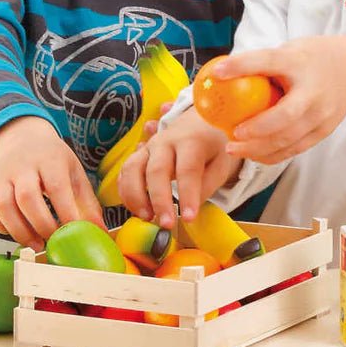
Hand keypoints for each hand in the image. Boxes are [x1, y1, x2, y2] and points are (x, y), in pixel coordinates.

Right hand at [0, 116, 104, 250]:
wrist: (22, 141)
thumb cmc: (52, 161)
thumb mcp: (74, 172)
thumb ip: (87, 202)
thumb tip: (99, 231)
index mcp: (50, 158)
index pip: (56, 186)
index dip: (65, 212)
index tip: (73, 233)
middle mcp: (22, 165)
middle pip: (27, 197)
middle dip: (41, 224)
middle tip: (53, 242)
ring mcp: (1, 176)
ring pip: (3, 206)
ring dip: (20, 231)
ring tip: (36, 245)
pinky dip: (2, 228)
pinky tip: (18, 234)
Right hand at [117, 108, 239, 229]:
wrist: (199, 122)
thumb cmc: (212, 144)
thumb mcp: (221, 162)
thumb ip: (208, 184)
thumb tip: (190, 208)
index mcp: (191, 140)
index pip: (188, 169)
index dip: (187, 195)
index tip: (189, 218)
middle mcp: (165, 141)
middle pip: (156, 170)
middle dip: (159, 200)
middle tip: (166, 224)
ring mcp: (148, 147)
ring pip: (132, 169)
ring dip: (135, 197)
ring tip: (147, 218)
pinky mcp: (138, 155)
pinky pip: (124, 173)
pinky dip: (125, 193)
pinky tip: (137, 210)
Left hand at [213, 36, 345, 163]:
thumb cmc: (310, 59)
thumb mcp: (290, 51)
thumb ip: (264, 64)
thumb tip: (220, 74)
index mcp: (298, 62)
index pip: (267, 61)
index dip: (241, 66)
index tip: (217, 72)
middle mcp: (313, 90)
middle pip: (283, 116)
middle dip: (254, 130)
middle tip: (230, 135)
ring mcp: (322, 113)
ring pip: (288, 139)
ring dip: (258, 149)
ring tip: (233, 149)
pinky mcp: (324, 130)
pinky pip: (295, 149)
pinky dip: (272, 155)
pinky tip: (253, 154)